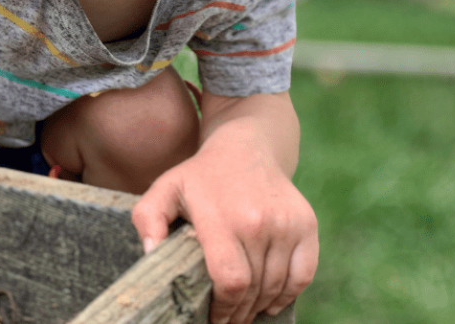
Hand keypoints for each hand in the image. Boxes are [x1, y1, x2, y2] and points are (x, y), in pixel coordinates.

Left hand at [131, 150, 317, 323]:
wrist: (246, 148)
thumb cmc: (199, 177)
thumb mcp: (165, 189)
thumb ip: (149, 220)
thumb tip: (150, 254)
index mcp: (221, 217)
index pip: (230, 280)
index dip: (222, 308)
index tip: (212, 318)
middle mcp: (258, 221)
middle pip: (253, 288)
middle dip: (238, 313)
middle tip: (226, 321)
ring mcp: (286, 223)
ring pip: (277, 285)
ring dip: (259, 307)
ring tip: (243, 314)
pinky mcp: (306, 224)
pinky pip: (304, 274)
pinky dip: (288, 295)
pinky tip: (269, 302)